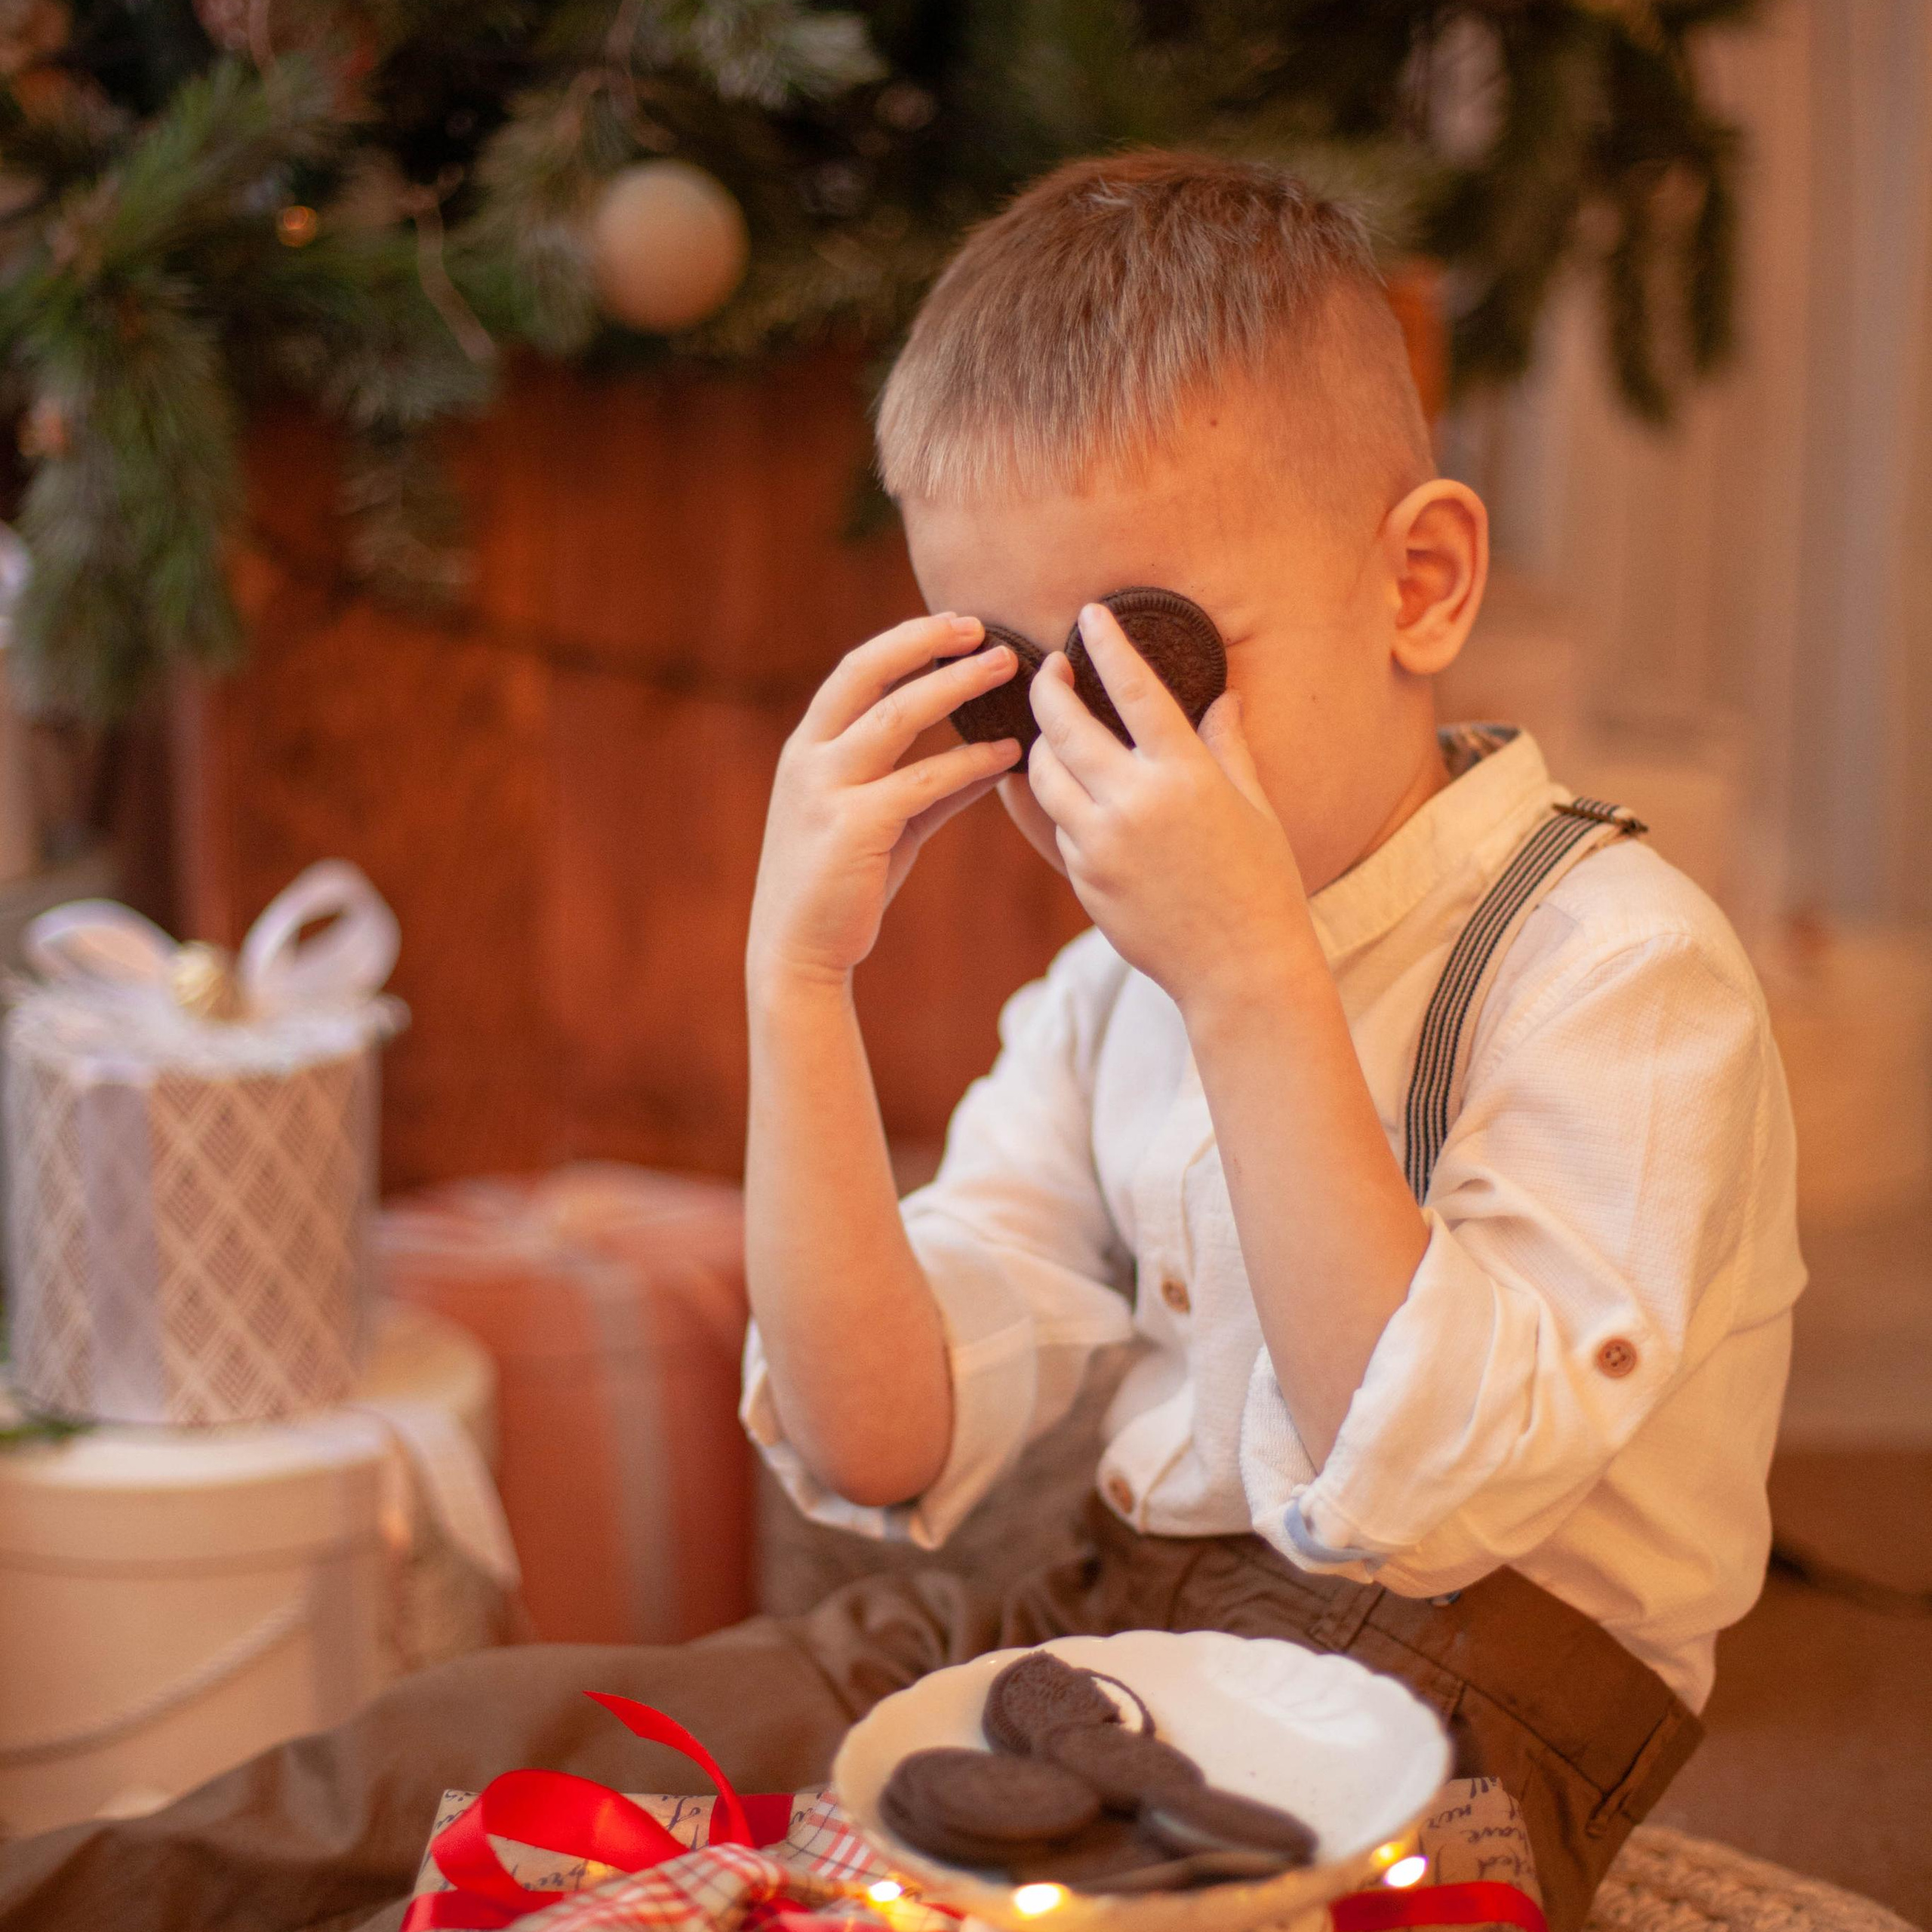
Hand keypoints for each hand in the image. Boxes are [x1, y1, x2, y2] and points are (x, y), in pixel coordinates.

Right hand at [748, 613, 1021, 990]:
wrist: (798, 953)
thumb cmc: (841, 889)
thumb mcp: (882, 826)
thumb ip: (928, 790)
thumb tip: (988, 760)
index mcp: (808, 749)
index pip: (856, 670)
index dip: (907, 640)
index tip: (958, 624)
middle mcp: (809, 758)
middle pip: (867, 673)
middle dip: (925, 642)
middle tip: (984, 628)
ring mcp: (825, 790)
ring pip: (897, 716)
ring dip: (955, 685)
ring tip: (1005, 668)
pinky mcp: (852, 827)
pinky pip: (921, 781)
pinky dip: (968, 762)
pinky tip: (1005, 754)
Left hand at [1026, 603, 1316, 1015]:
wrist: (1239, 968)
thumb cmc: (1260, 884)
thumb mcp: (1253, 807)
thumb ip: (1227, 746)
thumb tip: (1224, 698)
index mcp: (1184, 774)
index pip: (1134, 689)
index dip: (1107, 644)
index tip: (1088, 615)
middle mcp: (1135, 802)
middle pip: (1064, 724)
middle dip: (1048, 685)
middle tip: (1050, 667)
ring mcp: (1101, 843)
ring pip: (1043, 774)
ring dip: (1041, 744)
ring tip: (1052, 730)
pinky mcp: (1083, 877)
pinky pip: (1056, 824)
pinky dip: (1060, 802)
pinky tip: (1072, 793)